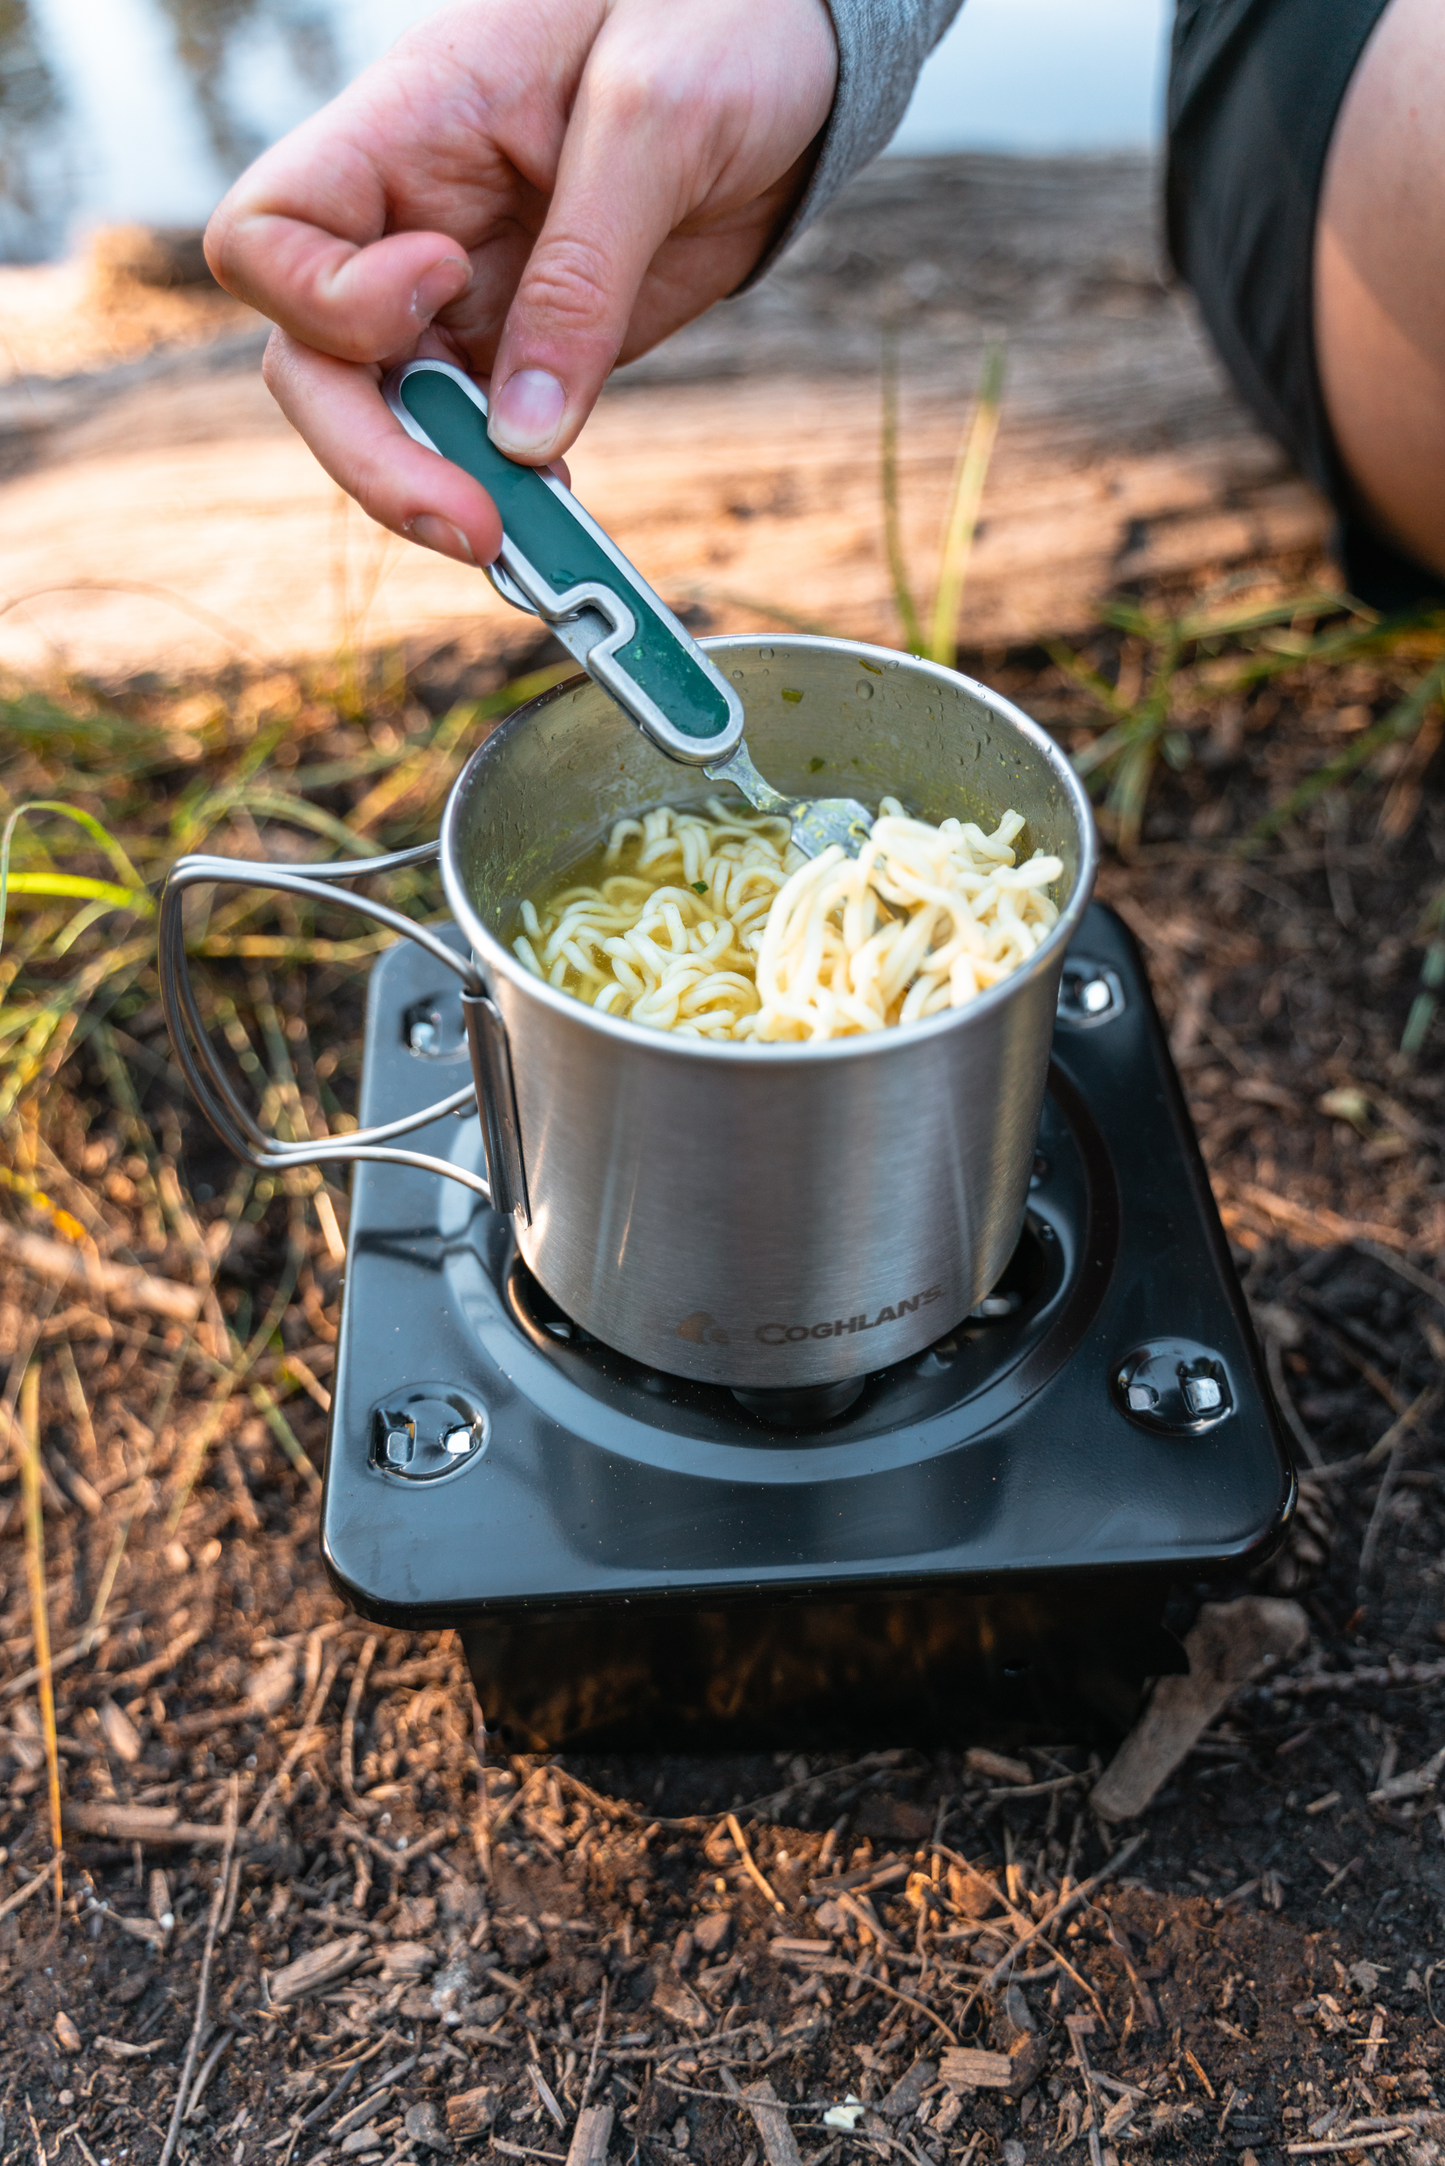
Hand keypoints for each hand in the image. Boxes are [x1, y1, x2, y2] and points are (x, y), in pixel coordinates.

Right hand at [205, 0, 836, 565]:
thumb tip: (525, 437)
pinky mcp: (533, 344)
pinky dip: (509, 489)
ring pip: (393, 419)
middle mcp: (413, 220)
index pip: (270, 232)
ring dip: (442, 492)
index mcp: (408, 126)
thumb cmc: (719, 23)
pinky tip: (558, 517)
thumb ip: (586, 273)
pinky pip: (484, 437)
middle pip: (315, 361)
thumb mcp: (658, 118)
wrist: (800, 53)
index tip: (445, 286)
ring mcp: (468, 292)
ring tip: (528, 544)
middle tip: (472, 525)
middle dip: (374, 455)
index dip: (328, 295)